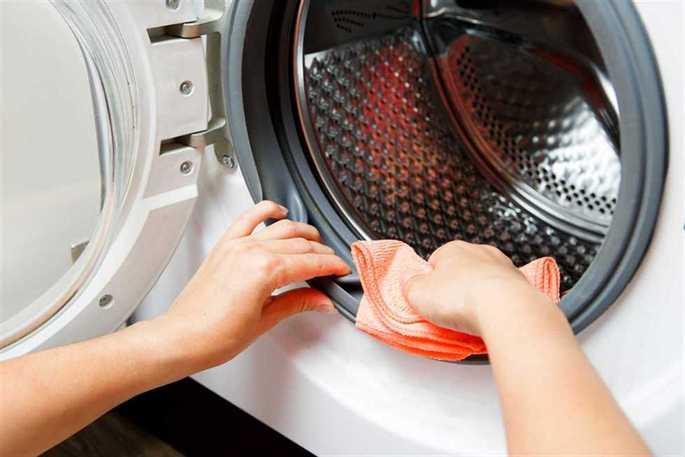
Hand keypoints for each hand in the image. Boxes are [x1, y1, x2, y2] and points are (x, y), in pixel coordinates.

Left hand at [155, 200, 349, 368]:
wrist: (181, 338)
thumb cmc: (215, 336)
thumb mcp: (265, 321)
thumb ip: (298, 303)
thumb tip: (322, 300)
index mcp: (264, 271)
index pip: (309, 262)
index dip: (331, 265)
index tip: (341, 270)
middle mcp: (251, 252)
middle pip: (299, 244)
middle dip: (321, 252)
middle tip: (333, 264)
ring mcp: (236, 245)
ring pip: (280, 227)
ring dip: (302, 232)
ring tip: (315, 242)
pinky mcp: (224, 246)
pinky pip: (248, 217)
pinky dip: (265, 210)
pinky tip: (278, 212)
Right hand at [404, 240, 541, 334]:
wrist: (505, 309)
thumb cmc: (464, 297)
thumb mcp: (418, 294)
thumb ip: (409, 285)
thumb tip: (408, 281)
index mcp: (452, 249)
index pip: (434, 262)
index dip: (429, 283)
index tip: (428, 299)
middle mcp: (480, 253)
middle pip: (461, 271)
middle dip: (455, 289)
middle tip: (447, 311)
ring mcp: (502, 267)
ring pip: (484, 283)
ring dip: (477, 298)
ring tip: (469, 319)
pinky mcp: (520, 285)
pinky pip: (502, 296)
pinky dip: (496, 307)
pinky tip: (489, 320)